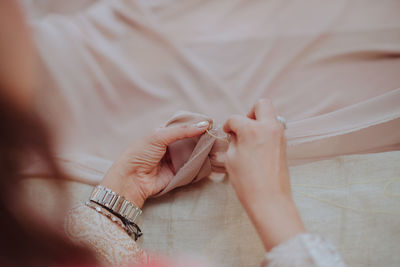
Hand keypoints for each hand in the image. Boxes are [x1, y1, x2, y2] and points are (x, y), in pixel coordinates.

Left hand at [100, 121, 209, 207]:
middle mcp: (171, 146)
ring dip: (204, 152)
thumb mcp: (159, 136)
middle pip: (191, 141)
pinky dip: (201, 165)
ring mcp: (175, 160)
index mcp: (165, 134)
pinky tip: (212, 159)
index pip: (184, 127)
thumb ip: (182, 131)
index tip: (211, 124)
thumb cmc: (140, 154)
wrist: (132, 179)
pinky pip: (193, 168)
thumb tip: (204, 125)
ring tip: (218, 147)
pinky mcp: (179, 173)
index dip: (196, 126)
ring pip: (194, 154)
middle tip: (218, 136)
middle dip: (203, 139)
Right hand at [223, 99, 304, 250]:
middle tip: (244, 127)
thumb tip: (236, 134)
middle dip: (250, 112)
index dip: (228, 126)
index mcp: (252, 129)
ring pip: (271, 116)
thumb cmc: (247, 181)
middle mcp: (269, 127)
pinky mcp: (285, 145)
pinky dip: (266, 132)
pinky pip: (275, 129)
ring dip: (260, 122)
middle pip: (262, 104)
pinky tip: (258, 148)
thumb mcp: (232, 158)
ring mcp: (280, 135)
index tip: (227, 133)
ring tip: (250, 139)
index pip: (236, 118)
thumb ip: (234, 141)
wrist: (269, 200)